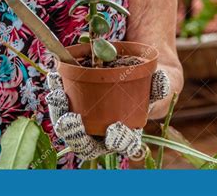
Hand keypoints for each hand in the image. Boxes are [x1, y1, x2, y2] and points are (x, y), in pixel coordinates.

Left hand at [45, 70, 169, 159]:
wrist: (137, 69)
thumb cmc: (150, 82)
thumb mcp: (160, 81)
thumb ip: (161, 84)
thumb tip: (160, 82)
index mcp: (127, 134)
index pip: (122, 146)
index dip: (118, 142)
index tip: (114, 129)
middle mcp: (103, 133)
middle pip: (86, 144)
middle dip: (76, 136)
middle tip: (72, 120)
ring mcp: (86, 121)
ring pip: (68, 127)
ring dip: (60, 113)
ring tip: (58, 95)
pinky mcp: (73, 105)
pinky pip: (61, 104)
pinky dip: (57, 91)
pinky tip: (55, 77)